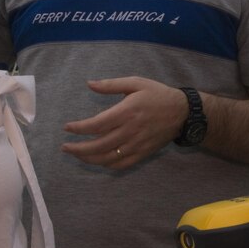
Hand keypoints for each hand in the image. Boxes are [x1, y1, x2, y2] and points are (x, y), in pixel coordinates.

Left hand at [61, 77, 187, 169]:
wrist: (182, 113)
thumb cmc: (157, 94)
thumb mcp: (135, 82)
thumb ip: (111, 85)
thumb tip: (89, 84)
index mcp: (126, 112)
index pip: (96, 125)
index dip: (79, 128)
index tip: (67, 128)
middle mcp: (130, 131)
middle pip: (98, 146)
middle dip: (78, 149)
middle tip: (65, 147)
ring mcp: (136, 145)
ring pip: (107, 158)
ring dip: (89, 159)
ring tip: (78, 154)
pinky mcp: (142, 153)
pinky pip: (121, 164)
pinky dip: (107, 165)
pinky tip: (98, 161)